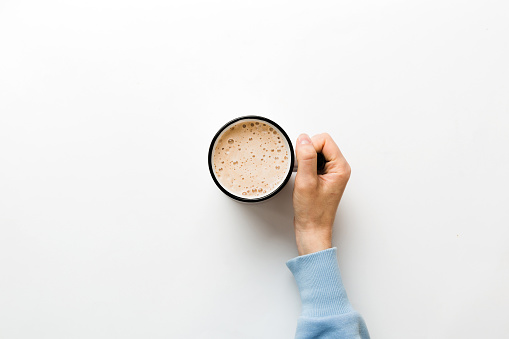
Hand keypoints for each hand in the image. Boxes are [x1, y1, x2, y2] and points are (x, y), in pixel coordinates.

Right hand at [293, 133, 350, 255]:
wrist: (312, 229)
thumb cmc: (312, 212)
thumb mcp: (306, 182)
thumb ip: (306, 158)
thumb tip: (304, 139)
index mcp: (340, 168)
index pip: (324, 140)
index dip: (309, 146)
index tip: (301, 161)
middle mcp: (339, 168)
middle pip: (321, 143)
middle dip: (307, 152)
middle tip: (301, 169)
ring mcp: (332, 172)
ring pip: (316, 151)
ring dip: (305, 159)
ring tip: (302, 175)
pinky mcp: (324, 176)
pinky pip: (314, 160)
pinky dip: (305, 165)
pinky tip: (302, 176)